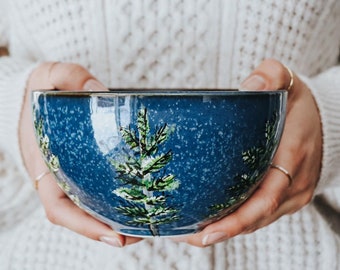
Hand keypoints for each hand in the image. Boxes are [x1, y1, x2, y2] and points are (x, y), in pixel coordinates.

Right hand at [19, 62, 141, 246]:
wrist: (37, 96)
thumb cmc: (41, 91)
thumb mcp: (49, 76)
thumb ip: (69, 77)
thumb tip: (100, 89)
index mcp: (46, 167)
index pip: (59, 208)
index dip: (84, 225)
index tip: (113, 235)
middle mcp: (61, 179)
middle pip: (83, 215)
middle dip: (110, 230)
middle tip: (142, 235)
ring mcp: (75, 176)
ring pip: (94, 206)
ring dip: (119, 220)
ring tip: (150, 225)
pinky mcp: (88, 169)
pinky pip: (102, 190)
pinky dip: (120, 200)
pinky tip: (144, 199)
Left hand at [174, 59, 321, 246]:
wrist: (325, 119)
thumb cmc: (299, 103)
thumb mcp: (289, 82)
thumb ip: (272, 76)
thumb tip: (249, 85)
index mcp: (293, 158)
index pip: (265, 198)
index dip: (237, 219)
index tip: (208, 231)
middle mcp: (294, 184)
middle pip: (257, 217)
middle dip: (223, 232)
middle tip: (188, 237)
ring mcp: (291, 193)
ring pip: (258, 220)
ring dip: (227, 231)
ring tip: (192, 235)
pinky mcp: (285, 195)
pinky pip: (260, 213)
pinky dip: (238, 221)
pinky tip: (213, 222)